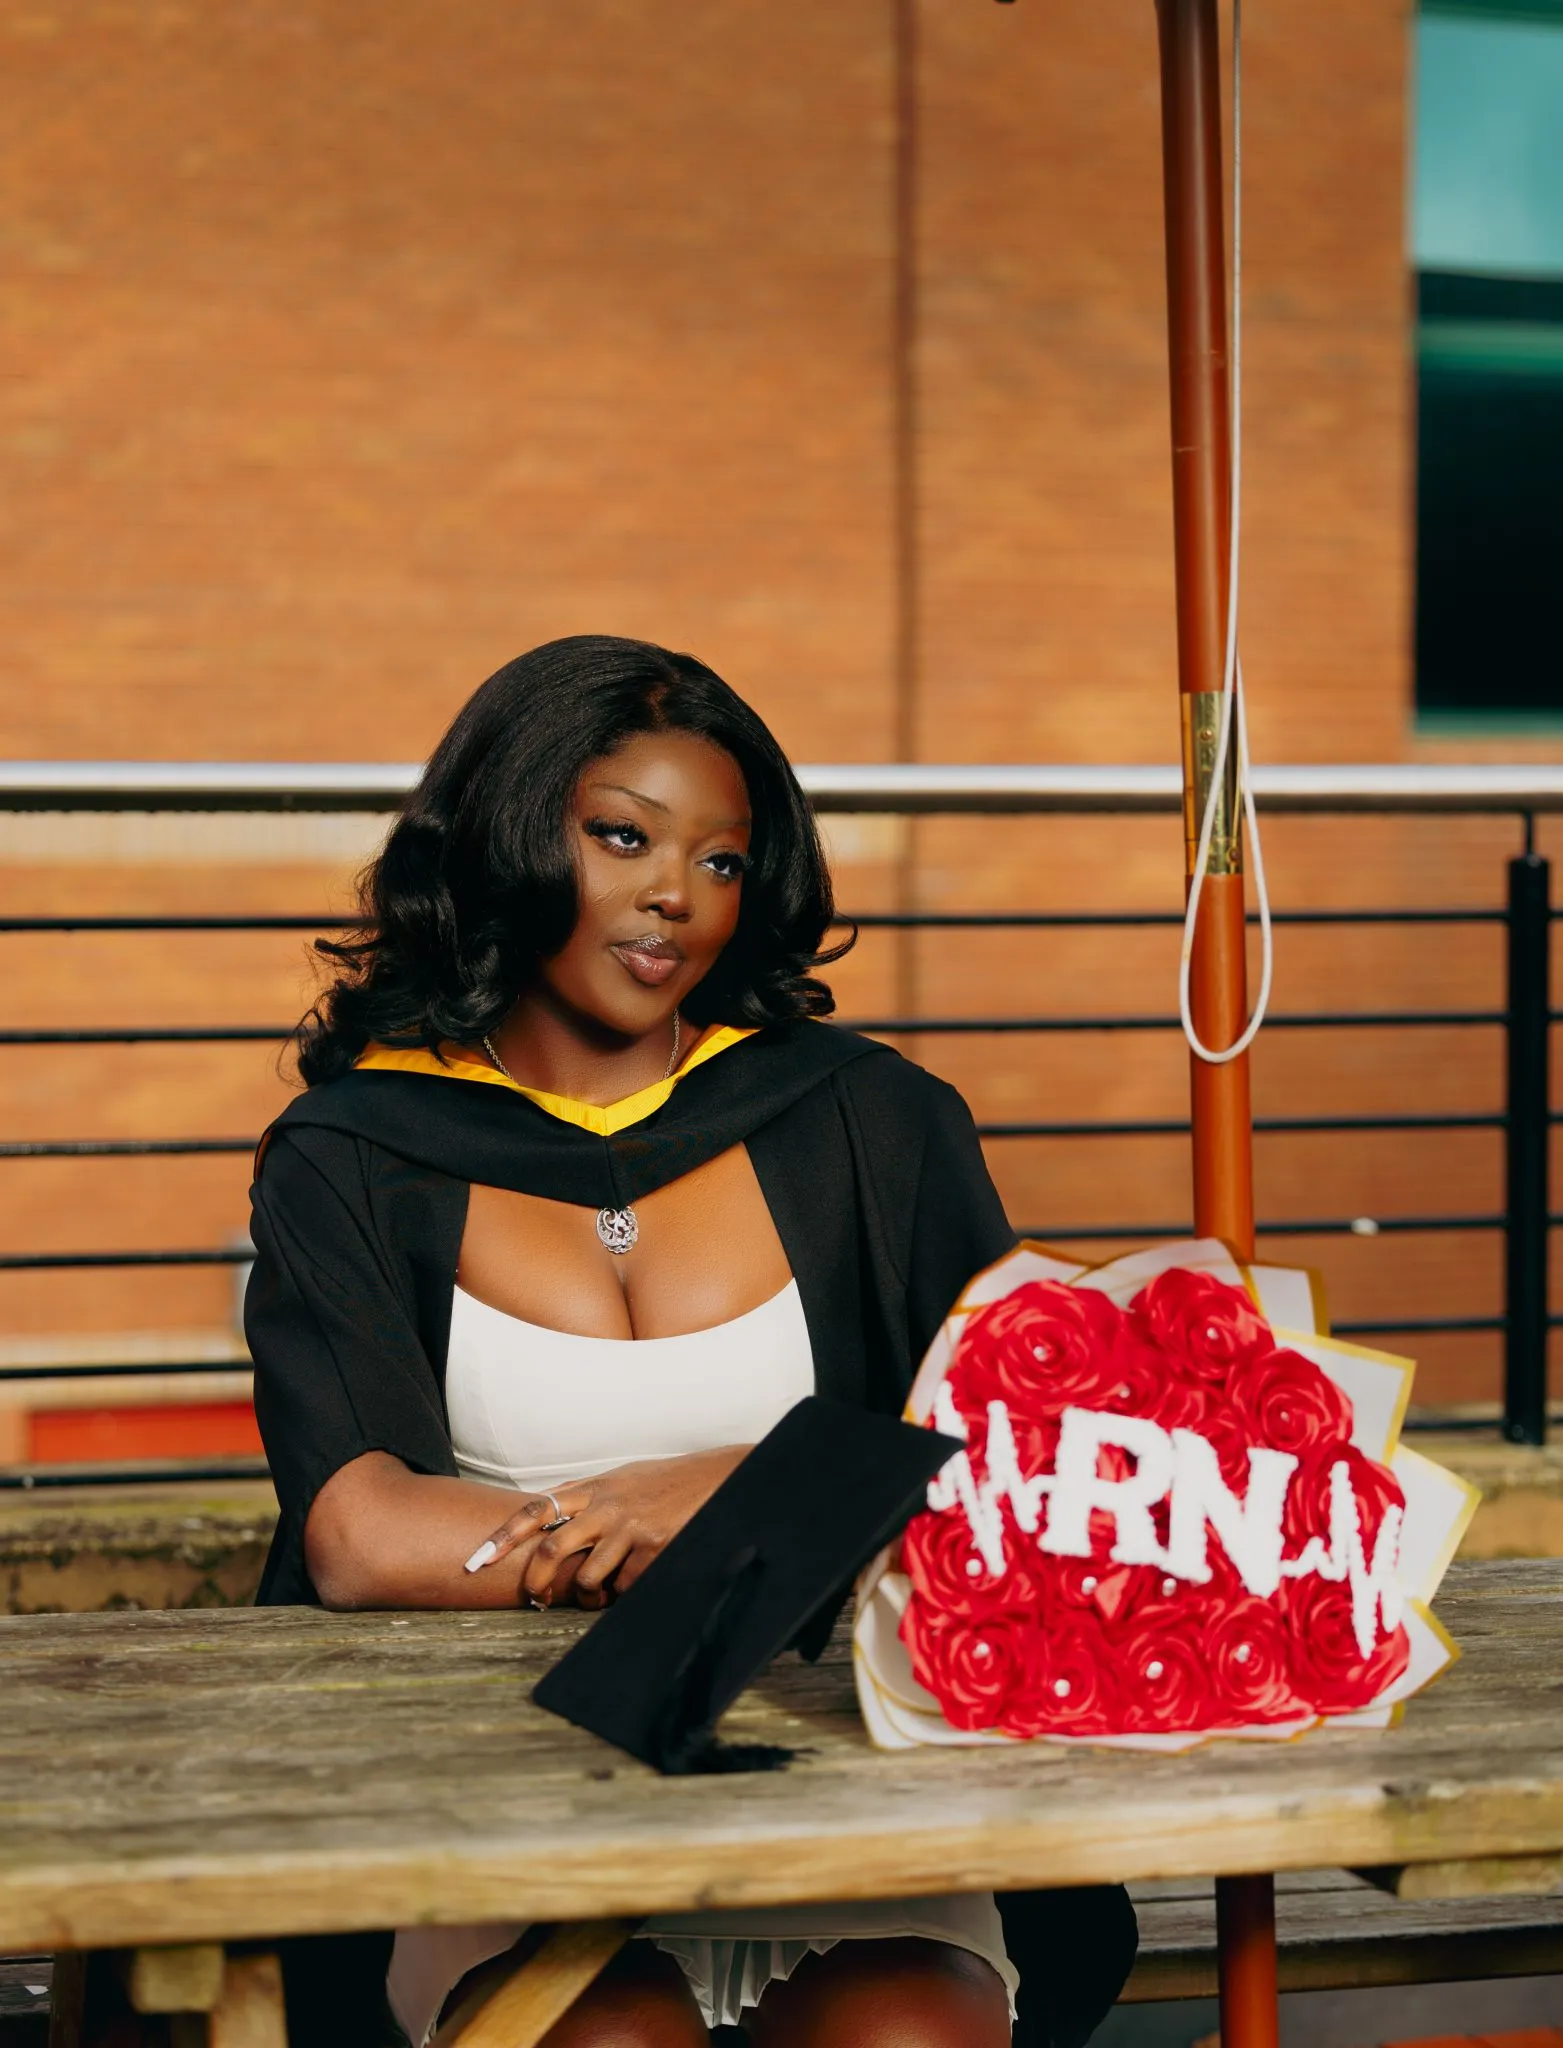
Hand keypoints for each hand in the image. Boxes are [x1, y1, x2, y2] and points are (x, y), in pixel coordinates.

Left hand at [463, 1446, 749, 1608]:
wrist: (714, 1479)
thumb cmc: (662, 1482)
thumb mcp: (620, 1478)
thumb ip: (585, 1495)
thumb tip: (545, 1507)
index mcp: (593, 1488)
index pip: (536, 1508)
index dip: (504, 1535)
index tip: (478, 1559)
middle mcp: (607, 1506)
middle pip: (552, 1549)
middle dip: (536, 1583)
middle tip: (533, 1600)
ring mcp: (631, 1528)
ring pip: (590, 1577)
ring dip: (588, 1595)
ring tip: (595, 1596)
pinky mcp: (654, 1548)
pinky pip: (626, 1584)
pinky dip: (625, 1590)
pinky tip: (637, 1578)